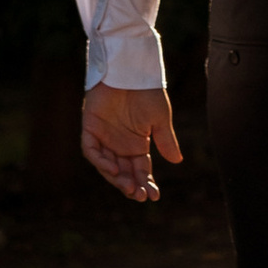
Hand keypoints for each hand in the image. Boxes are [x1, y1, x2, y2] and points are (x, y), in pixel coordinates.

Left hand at [81, 81, 181, 203]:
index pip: (141, 170)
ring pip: (107, 166)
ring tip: (128, 187)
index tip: (154, 196)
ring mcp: (104, 138)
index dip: (147, 183)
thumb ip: (166, 140)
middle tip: (139, 195)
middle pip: (124, 173)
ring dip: (116, 179)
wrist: (131, 70)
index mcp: (138, 145)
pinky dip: (100, 161)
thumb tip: (177, 161)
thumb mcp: (160, 119)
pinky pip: (91, 150)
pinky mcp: (90, 128)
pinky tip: (113, 169)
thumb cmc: (147, 92)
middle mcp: (120, 145)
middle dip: (131, 185)